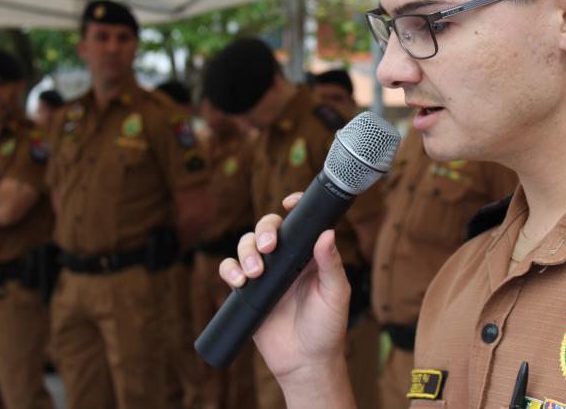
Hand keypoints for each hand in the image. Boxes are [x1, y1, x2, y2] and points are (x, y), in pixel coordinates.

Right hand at [219, 192, 351, 388]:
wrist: (305, 363)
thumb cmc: (327, 328)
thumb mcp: (335, 294)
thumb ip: (331, 265)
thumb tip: (327, 234)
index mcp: (309, 256)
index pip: (299, 223)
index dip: (293, 207)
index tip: (288, 202)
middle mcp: (286, 261)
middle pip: (267, 229)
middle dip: (263, 232)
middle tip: (268, 248)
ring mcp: (265, 275)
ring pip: (246, 246)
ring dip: (245, 251)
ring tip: (254, 272)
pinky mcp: (248, 293)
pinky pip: (231, 271)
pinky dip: (229, 269)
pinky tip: (238, 280)